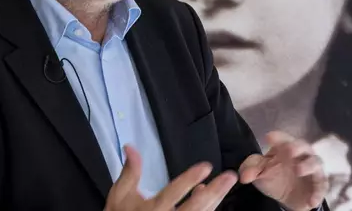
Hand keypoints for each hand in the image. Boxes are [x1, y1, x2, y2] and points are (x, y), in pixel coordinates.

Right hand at [104, 145, 237, 210]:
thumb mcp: (121, 195)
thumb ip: (130, 172)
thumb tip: (131, 146)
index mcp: (153, 209)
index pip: (173, 192)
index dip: (189, 179)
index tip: (206, 166)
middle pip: (195, 207)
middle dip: (214, 191)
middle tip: (230, 176)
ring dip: (216, 199)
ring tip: (227, 182)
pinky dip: (208, 209)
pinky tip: (213, 198)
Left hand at [238, 131, 328, 210]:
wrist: (287, 196)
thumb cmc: (273, 175)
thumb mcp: (259, 171)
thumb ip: (250, 169)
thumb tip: (244, 176)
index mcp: (285, 147)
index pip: (282, 138)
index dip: (277, 136)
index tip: (268, 137)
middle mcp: (301, 154)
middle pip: (303, 145)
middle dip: (296, 146)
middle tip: (289, 150)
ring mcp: (312, 169)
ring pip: (315, 162)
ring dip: (308, 165)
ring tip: (299, 170)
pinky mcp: (318, 185)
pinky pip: (321, 186)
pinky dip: (317, 193)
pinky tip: (311, 201)